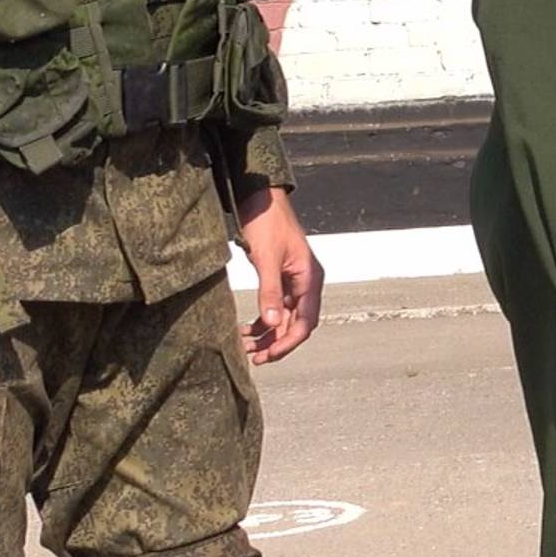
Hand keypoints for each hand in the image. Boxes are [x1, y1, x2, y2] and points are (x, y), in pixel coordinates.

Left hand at [235, 186, 325, 364]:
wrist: (260, 198)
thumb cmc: (267, 223)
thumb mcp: (266, 258)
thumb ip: (269, 292)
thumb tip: (271, 323)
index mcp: (309, 279)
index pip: (305, 322)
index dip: (287, 343)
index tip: (267, 356)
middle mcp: (306, 283)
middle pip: (296, 324)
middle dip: (276, 342)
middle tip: (253, 357)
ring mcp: (293, 282)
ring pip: (285, 319)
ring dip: (268, 334)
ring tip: (246, 346)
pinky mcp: (280, 279)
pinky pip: (275, 308)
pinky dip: (263, 321)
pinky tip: (246, 328)